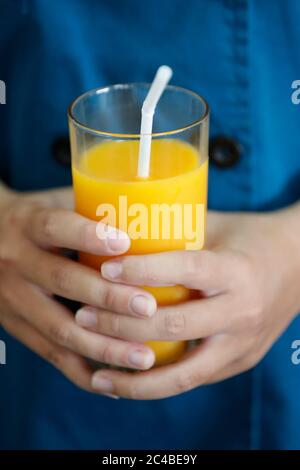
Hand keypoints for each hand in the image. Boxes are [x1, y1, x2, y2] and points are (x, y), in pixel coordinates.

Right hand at [0, 187, 156, 395]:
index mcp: (27, 226)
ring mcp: (14, 300)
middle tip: (147, 307)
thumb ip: (88, 206)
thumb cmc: (32, 219)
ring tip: (144, 357)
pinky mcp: (17, 328)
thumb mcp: (51, 203)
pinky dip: (83, 372)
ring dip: (104, 346)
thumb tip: (146, 209)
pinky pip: (51, 355)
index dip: (87, 236)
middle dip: (108, 298)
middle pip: (63, 282)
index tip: (125, 243)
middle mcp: (16, 263)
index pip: (55, 229)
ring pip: (59, 328)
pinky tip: (115, 383)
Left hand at [76, 208, 299, 398]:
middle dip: (123, 326)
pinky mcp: (240, 361)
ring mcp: (243, 343)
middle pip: (176, 326)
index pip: (184, 271)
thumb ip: (176, 231)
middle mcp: (242, 311)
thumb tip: (123, 229)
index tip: (104, 268)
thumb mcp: (218, 227)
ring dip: (135, 375)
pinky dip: (159, 384)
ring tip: (96, 375)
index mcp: (236, 270)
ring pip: (185, 372)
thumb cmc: (252, 240)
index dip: (141, 271)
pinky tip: (128, 383)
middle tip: (84, 316)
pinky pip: (194, 379)